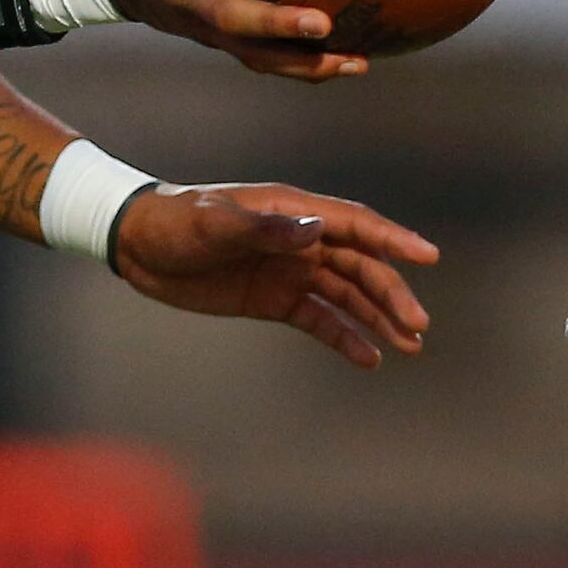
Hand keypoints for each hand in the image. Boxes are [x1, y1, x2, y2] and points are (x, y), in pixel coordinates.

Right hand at [102, 0, 367, 79]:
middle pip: (228, 16)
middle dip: (274, 24)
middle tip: (321, 24)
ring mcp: (202, 25)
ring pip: (250, 52)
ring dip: (301, 61)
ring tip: (354, 60)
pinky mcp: (219, 44)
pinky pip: (265, 62)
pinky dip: (306, 67)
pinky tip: (355, 63)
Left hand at [114, 183, 440, 369]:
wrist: (138, 245)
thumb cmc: (175, 223)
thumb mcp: (214, 223)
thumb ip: (264, 228)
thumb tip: (316, 230)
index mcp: (294, 210)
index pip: (356, 225)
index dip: (394, 240)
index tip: (428, 256)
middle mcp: (301, 238)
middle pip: (360, 266)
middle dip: (392, 294)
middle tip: (419, 326)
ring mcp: (291, 269)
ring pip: (347, 295)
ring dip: (377, 317)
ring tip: (409, 345)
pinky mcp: (275, 298)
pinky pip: (319, 319)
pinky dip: (344, 336)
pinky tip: (369, 357)